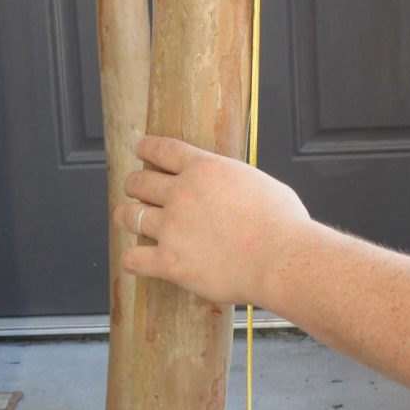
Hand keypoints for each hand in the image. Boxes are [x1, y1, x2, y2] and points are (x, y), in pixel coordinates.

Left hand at [113, 135, 310, 309]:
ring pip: (129, 216)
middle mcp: (181, 194)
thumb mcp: (259, 183)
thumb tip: (236, 192)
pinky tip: (136, 261)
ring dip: (126, 216)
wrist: (279, 258)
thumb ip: (235, 183)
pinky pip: (134, 259)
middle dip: (135, 184)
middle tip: (136, 191)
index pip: (163, 150)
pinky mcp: (170, 262)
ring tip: (127, 219)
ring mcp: (171, 228)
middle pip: (139, 182)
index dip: (146, 148)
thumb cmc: (283, 223)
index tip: (139, 148)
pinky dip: (132, 260)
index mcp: (204, 168)